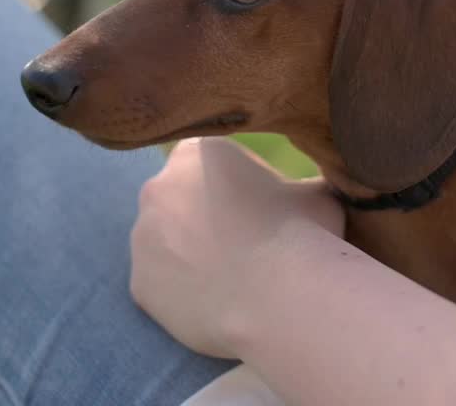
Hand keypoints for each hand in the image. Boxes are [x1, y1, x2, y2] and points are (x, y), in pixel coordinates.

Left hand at [129, 137, 343, 357]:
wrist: (282, 297)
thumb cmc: (303, 234)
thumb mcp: (317, 192)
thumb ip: (300, 185)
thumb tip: (311, 191)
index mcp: (198, 152)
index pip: (209, 162)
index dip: (236, 186)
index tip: (259, 209)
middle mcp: (158, 187)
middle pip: (179, 201)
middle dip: (204, 219)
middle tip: (244, 245)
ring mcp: (142, 237)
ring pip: (165, 244)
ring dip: (189, 256)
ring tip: (232, 279)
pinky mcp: (138, 284)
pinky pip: (160, 287)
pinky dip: (182, 294)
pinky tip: (216, 303)